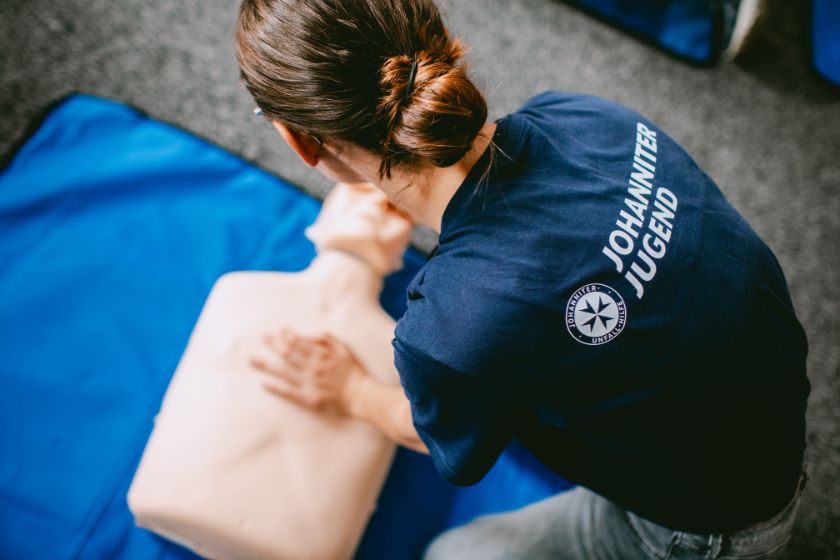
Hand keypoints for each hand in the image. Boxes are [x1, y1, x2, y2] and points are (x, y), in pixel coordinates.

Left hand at [250, 327, 364, 413]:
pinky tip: (264, 384)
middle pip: (288, 354)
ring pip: (284, 372)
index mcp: (321, 354)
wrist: (361, 394)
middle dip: (274, 344)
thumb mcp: (345, 349)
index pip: (299, 342)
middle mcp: (313, 367)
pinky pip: (289, 393)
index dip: (287, 335)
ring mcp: (309, 383)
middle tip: (262, 338)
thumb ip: (328, 340)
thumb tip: (313, 333)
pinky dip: (276, 388)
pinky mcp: (309, 398)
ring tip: (252, 360)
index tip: (278, 330)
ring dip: (267, 365)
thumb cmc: (353, 371)